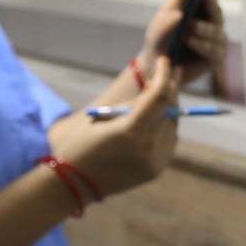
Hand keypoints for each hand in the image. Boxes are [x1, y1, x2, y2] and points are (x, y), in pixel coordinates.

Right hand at [51, 59, 181, 199]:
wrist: (73, 184)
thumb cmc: (79, 143)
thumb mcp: (101, 116)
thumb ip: (131, 103)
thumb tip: (156, 86)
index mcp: (131, 131)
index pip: (159, 96)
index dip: (165, 75)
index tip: (166, 61)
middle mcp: (148, 147)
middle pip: (170, 109)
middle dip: (170, 89)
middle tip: (169, 72)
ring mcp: (155, 161)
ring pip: (172, 124)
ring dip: (168, 107)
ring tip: (158, 94)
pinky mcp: (157, 169)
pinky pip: (169, 139)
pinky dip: (165, 125)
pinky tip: (154, 118)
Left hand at [140, 0, 226, 83]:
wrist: (155, 65)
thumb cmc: (161, 36)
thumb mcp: (167, 13)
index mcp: (202, 7)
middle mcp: (213, 22)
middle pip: (216, 9)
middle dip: (210, 2)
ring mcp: (216, 40)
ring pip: (215, 31)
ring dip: (202, 28)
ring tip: (189, 28)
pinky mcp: (215, 58)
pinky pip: (213, 50)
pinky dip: (201, 44)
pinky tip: (191, 41)